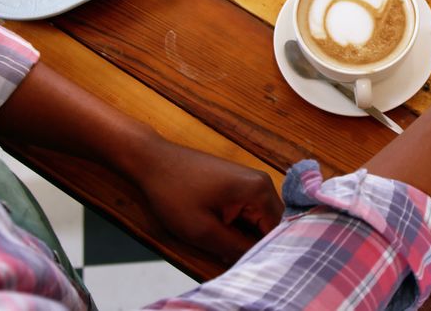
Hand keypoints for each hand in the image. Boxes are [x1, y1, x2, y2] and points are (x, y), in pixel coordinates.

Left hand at [135, 141, 283, 262]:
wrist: (152, 161)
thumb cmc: (174, 193)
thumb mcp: (202, 230)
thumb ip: (234, 250)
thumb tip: (256, 264)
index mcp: (259, 191)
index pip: (278, 232)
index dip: (266, 254)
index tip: (251, 270)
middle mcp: (262, 183)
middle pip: (272, 226)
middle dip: (255, 245)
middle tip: (234, 261)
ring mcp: (251, 182)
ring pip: (259, 221)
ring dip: (245, 237)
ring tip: (225, 249)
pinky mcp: (239, 185)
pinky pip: (248, 213)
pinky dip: (238, 227)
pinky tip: (221, 235)